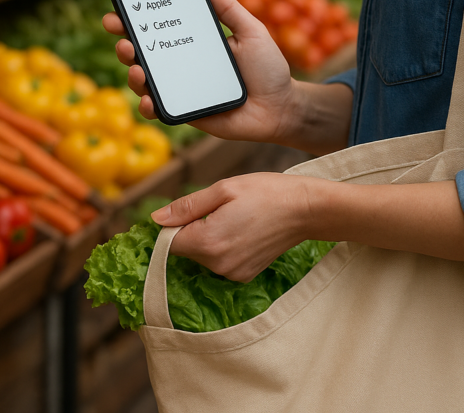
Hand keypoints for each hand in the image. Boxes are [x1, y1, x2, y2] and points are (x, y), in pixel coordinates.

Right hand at [102, 0, 298, 143]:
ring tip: (137, 67)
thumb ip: (226, 6)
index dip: (133, 19)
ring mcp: (179, 90)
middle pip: (142, 53)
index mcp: (191, 42)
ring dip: (132, 73)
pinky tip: (149, 100)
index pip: (157, 27)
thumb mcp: (250, 29)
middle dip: (124, 44)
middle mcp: (180, 65)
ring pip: (143, 81)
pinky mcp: (184, 113)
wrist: (281, 108)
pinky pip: (158, 110)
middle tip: (121, 37)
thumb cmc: (268, 68)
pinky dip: (147, 106)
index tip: (118, 9)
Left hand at [151, 173, 313, 282]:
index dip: (171, 224)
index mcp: (208, 242)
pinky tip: (241, 229)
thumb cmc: (266, 192)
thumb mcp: (223, 189)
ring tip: (233, 216)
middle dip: (191, 229)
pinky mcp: (244, 276)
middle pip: (185, 249)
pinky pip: (219, 261)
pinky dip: (222, 247)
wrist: (306, 210)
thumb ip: (187, 206)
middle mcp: (218, 265)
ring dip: (207, 238)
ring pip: (201, 255)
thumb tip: (157, 219)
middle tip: (217, 207)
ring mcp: (232, 274)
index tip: (186, 210)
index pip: (169, 241)